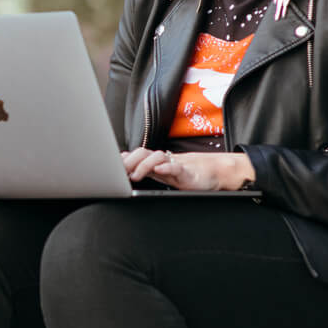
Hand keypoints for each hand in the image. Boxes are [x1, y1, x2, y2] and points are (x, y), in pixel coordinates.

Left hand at [121, 148, 255, 190]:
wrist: (215, 172)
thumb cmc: (189, 174)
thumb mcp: (165, 173)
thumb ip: (148, 169)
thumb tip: (126, 164)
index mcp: (158, 162)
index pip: (138, 155)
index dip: (125, 158)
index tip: (113, 165)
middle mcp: (165, 161)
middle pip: (144, 153)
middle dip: (130, 161)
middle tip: (120, 171)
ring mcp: (176, 165)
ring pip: (157, 158)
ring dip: (144, 166)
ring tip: (136, 175)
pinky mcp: (188, 172)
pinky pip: (176, 167)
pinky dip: (167, 168)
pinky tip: (159, 170)